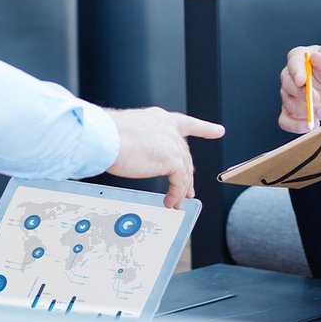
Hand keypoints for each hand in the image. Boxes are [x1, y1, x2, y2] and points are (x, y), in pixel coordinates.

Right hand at [105, 107, 224, 209]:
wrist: (102, 137)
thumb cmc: (105, 135)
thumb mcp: (127, 134)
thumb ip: (140, 143)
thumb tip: (137, 157)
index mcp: (158, 118)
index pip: (186, 123)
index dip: (204, 128)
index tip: (218, 130)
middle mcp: (168, 128)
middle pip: (185, 154)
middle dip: (188, 174)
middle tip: (188, 190)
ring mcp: (172, 143)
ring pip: (184, 170)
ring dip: (181, 189)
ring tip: (177, 203)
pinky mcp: (172, 159)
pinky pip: (179, 181)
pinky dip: (175, 194)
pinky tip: (170, 202)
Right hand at [278, 44, 320, 133]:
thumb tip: (315, 57)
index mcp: (298, 58)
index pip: (293, 63)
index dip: (297, 73)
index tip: (302, 81)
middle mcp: (289, 76)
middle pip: (288, 86)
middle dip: (304, 96)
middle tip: (319, 101)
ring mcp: (288, 94)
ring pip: (289, 104)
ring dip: (306, 112)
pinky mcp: (290, 110)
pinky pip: (285, 121)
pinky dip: (295, 126)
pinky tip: (309, 126)